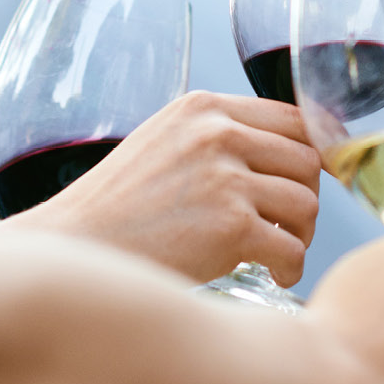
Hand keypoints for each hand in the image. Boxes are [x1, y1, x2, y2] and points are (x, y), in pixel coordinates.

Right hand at [0, 92, 320, 285]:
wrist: (72, 252)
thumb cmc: (116, 209)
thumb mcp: (162, 145)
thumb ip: (215, 139)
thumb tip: (284, 155)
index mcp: (203, 107)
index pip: (292, 119)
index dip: (310, 155)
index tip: (309, 184)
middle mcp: (217, 133)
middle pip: (307, 162)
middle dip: (305, 199)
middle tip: (287, 227)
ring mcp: (225, 178)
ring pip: (307, 205)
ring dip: (300, 235)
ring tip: (276, 252)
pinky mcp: (231, 227)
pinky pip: (292, 249)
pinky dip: (290, 268)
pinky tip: (271, 276)